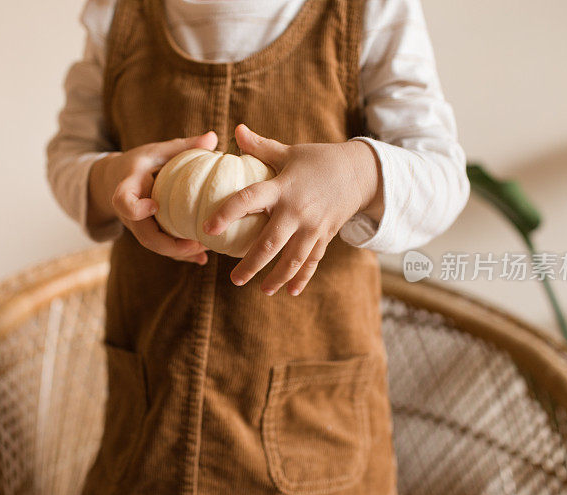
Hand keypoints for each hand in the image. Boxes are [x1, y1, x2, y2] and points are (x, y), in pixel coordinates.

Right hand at [90, 131, 218, 264]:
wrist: (116, 180)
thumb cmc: (140, 163)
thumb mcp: (156, 151)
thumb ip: (183, 146)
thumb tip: (213, 137)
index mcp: (127, 188)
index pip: (123, 202)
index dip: (136, 208)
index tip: (154, 206)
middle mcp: (130, 213)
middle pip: (144, 236)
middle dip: (169, 244)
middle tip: (196, 243)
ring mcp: (138, 226)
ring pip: (155, 246)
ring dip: (179, 252)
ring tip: (205, 249)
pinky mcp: (148, 233)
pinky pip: (163, 247)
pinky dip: (181, 254)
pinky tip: (202, 258)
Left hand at [203, 124, 381, 294]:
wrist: (359, 173)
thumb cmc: (317, 160)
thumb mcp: (289, 151)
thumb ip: (261, 146)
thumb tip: (235, 130)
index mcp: (283, 188)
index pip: (249, 199)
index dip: (227, 213)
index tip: (207, 228)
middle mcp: (297, 211)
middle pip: (270, 243)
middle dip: (251, 264)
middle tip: (234, 279)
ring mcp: (313, 227)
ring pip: (293, 259)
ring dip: (276, 277)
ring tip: (262, 290)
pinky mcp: (325, 236)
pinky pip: (312, 262)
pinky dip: (302, 278)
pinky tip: (291, 292)